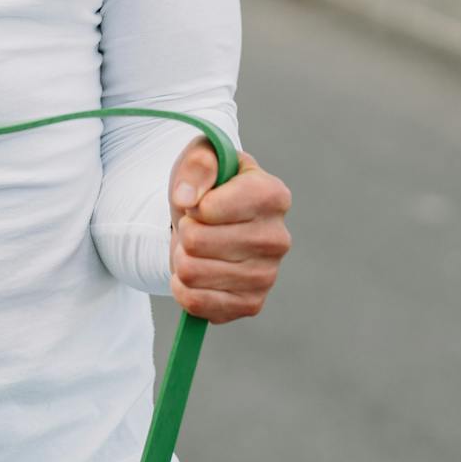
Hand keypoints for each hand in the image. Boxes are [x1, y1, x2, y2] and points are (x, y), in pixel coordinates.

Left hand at [167, 136, 292, 323]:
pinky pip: (196, 303)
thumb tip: (187, 199)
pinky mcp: (251, 304)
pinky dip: (183, 288)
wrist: (211, 223)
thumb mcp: (202, 157)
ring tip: (197, 248)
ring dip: (181, 258)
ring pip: (192, 273)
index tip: (201, 200)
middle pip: (196, 242)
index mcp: (273, 195)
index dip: (192, 204)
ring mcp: (268, 276)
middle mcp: (278, 238)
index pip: (209, 208)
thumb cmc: (209, 185)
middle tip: (195, 226)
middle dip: (184, 231)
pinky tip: (198, 273)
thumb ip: (198, 164)